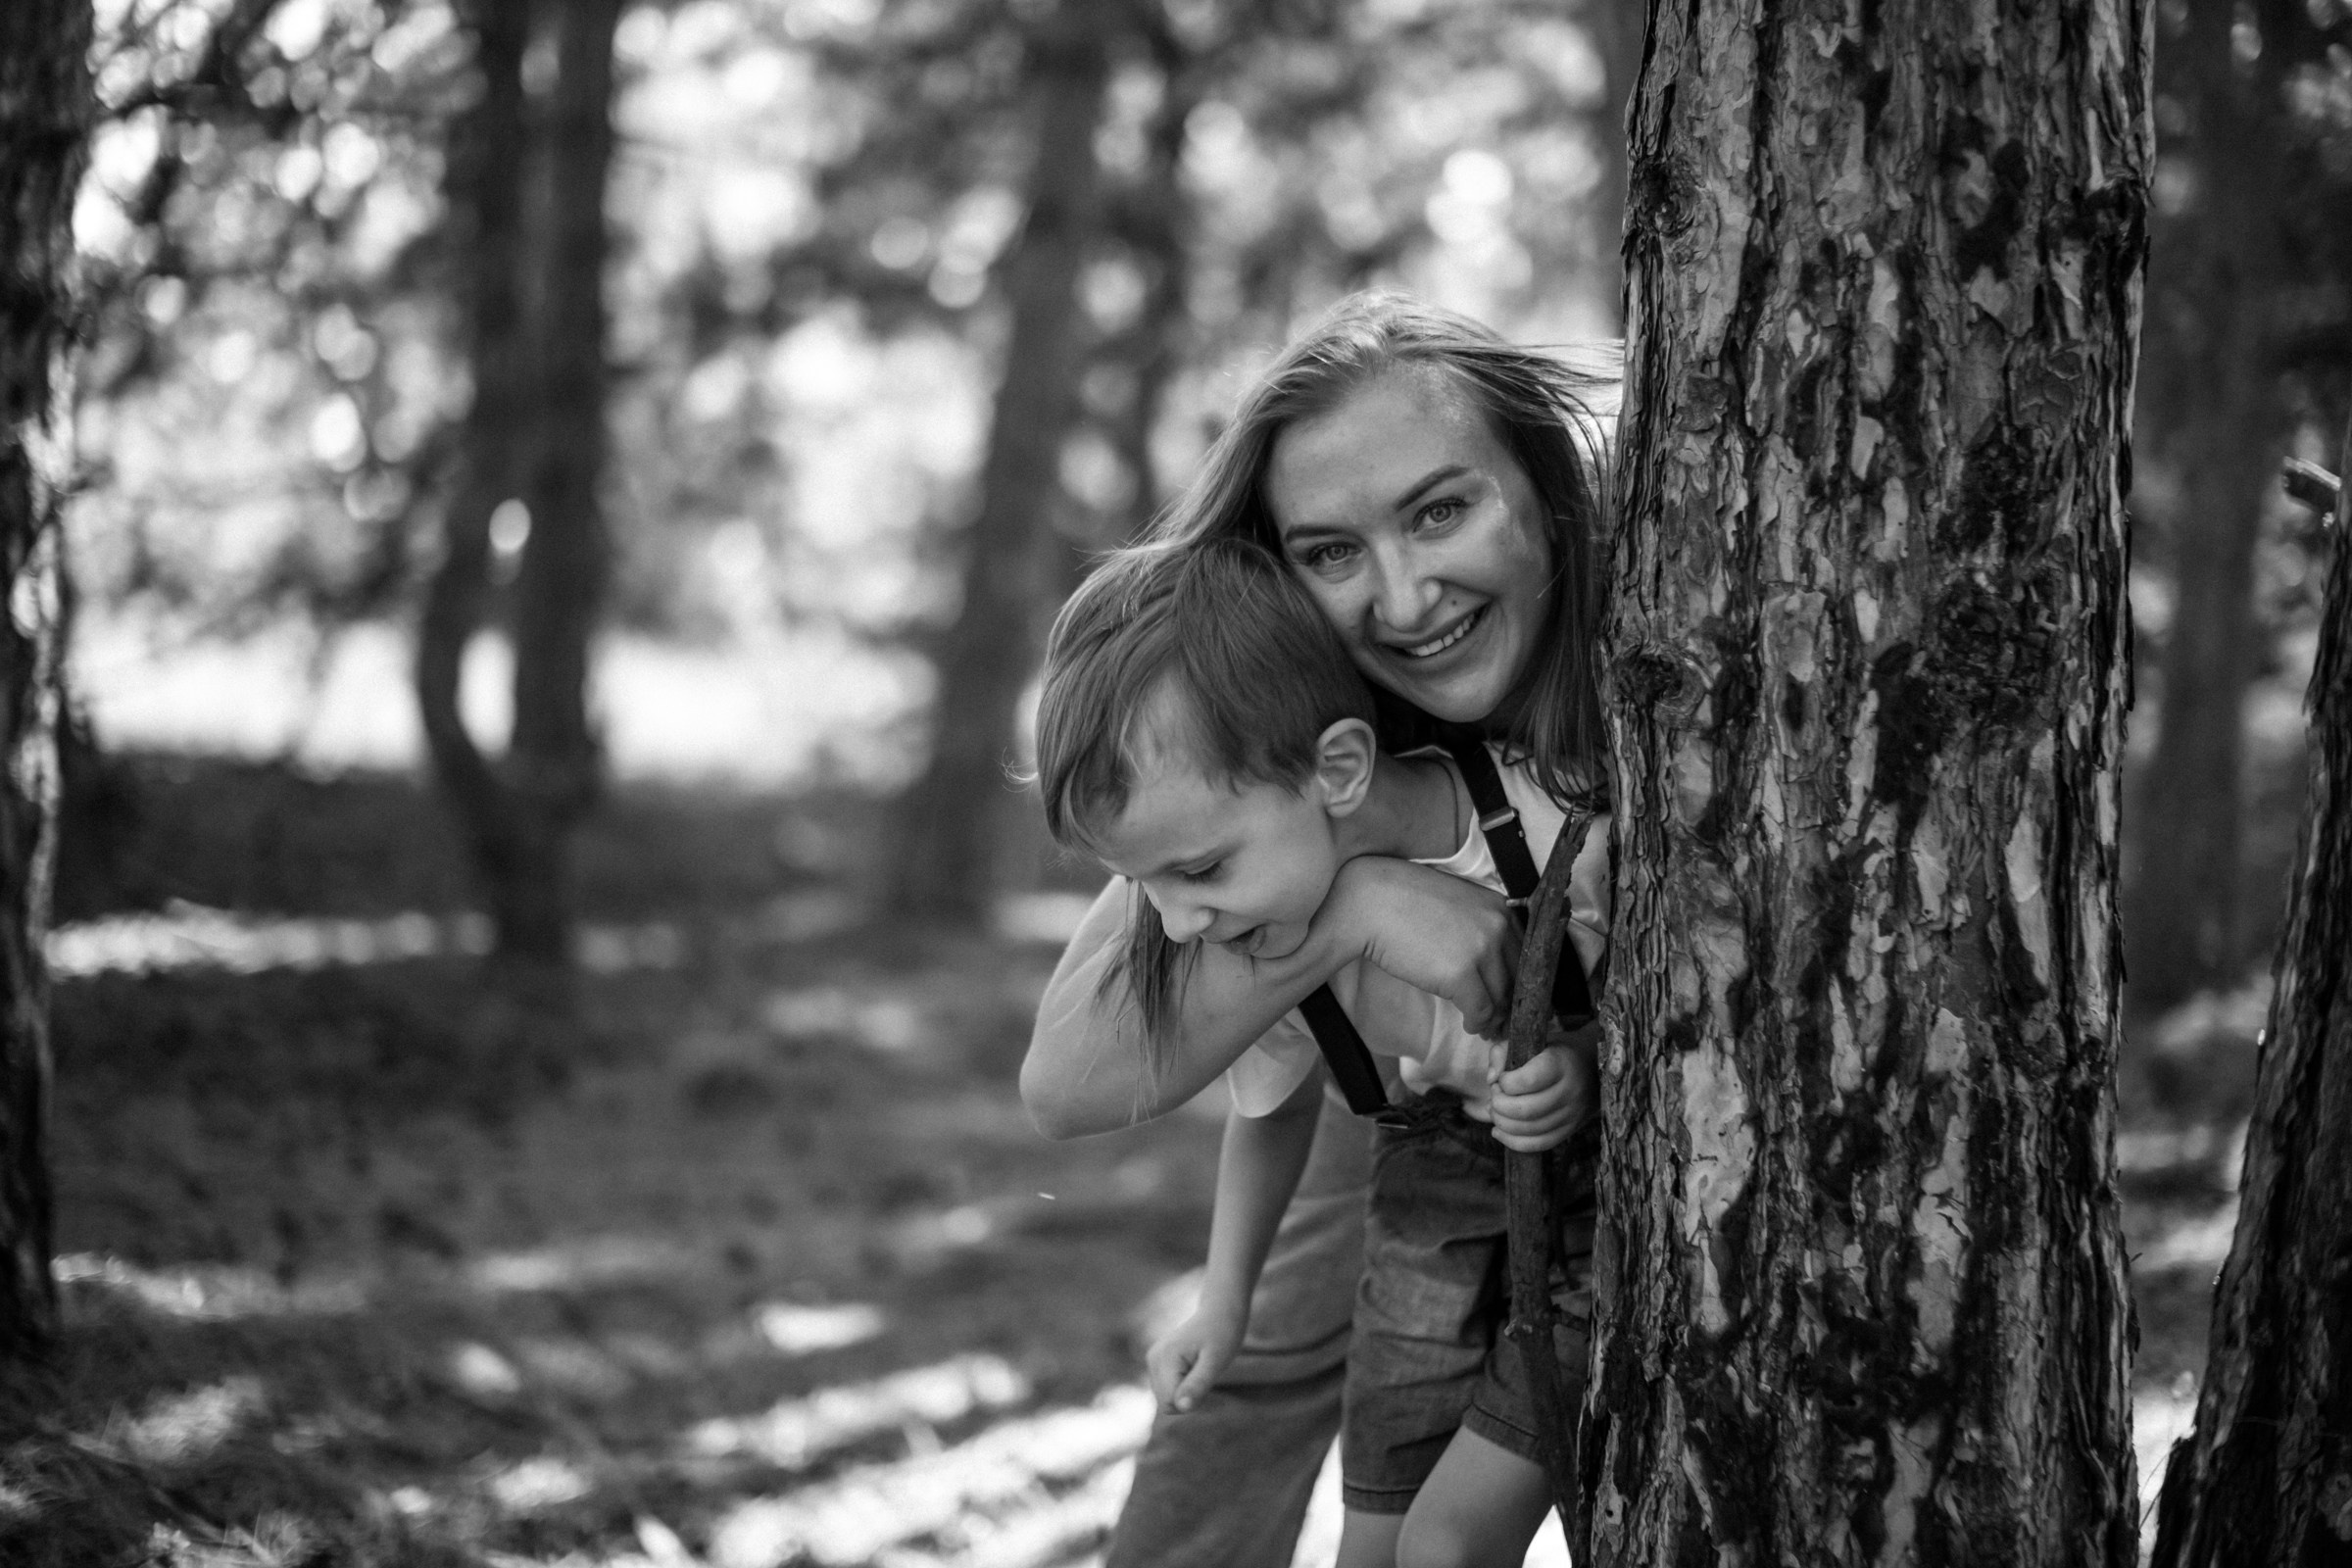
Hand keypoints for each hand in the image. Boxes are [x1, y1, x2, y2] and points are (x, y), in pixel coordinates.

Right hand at [1146, 1301, 1245, 1411]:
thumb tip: (1181, 1407)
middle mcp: (1153, 1359)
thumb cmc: (1223, 1334)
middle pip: (1166, 1403)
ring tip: (1202, 1370)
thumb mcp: (1215, 1362)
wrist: (1220, 1311)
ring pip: (1166, 1398)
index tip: (1210, 1384)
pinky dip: (1183, 1387)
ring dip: (1186, 1393)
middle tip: (1207, 1375)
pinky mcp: (1158, 1362)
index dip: (1192, 1402)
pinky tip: (1195, 1370)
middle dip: (1188, 1398)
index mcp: (1165, 1359)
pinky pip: (1167, 1389)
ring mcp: (1153, 1360)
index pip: (1169, 1404)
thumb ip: (1197, 1385)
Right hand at [1326, 857, 1517, 1037]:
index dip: (1518, 980)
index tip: (1510, 998)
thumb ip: (1479, 930)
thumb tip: (1491, 967)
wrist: (1371, 902)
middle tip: (1500, 1021)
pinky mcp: (1461, 974)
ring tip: (1484, 1028)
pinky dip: (1478, 1024)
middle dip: (1509, 1003)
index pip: (1524, 954)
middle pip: (1516, 978)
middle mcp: (1498, 927)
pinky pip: (1480, 1011)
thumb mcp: (1456, 906)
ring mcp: (1482, 950)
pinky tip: (1469, 1026)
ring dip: (1493, 1018)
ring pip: (1501, 998)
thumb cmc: (1405, 903)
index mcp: (1499, 908)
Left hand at [1487, 1023, 1598, 1152]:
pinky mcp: (1569, 1130)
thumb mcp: (1529, 1043)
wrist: (1592, 1068)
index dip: (1505, 1082)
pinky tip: (1498, 1131)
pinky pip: (1539, 1144)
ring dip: (1502, 1123)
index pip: (1528, 1080)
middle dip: (1499, 1105)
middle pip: (1526, 1110)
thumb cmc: (1552, 1053)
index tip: (1502, 1078)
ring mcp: (1572, 1114)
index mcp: (1560, 1064)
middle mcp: (1570, 1091)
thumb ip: (1502, 1053)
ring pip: (1530, 1130)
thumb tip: (1491, 1080)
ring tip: (1494, 1111)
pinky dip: (1513, 1141)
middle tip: (1494, 1096)